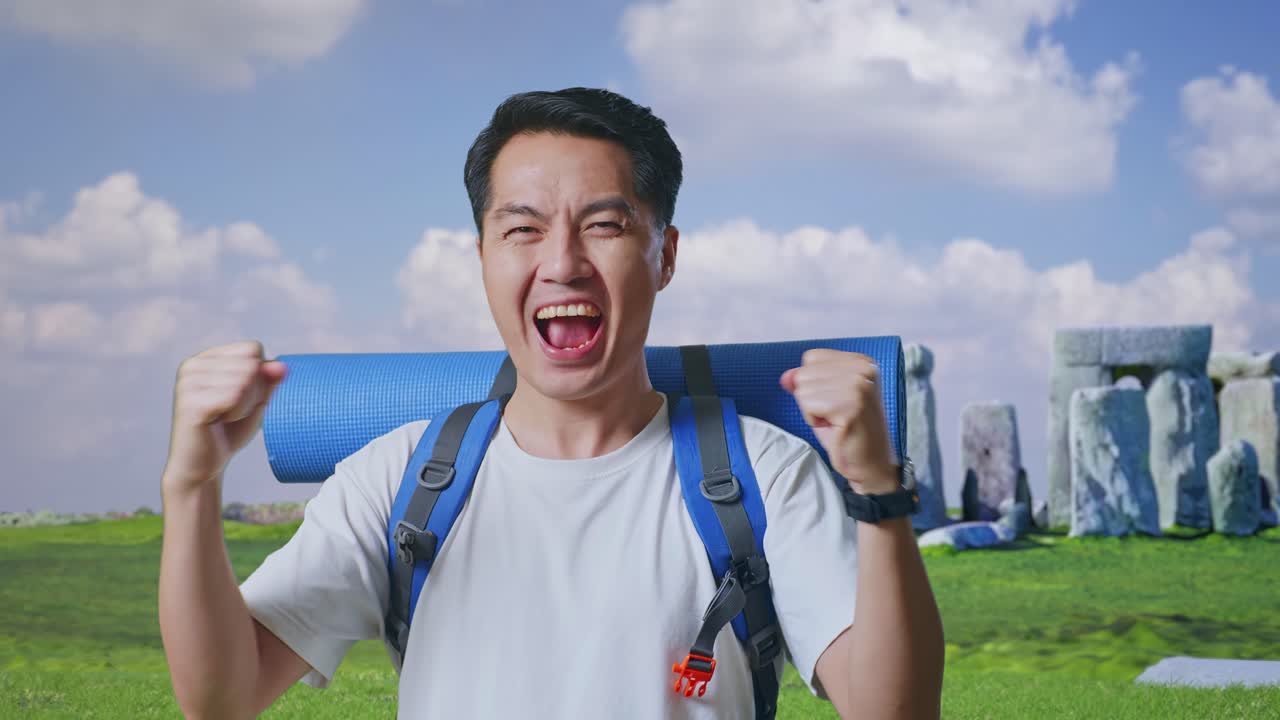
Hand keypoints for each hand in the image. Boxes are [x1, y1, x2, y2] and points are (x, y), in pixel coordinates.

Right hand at [163, 340, 288, 495]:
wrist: (203, 465)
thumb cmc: (229, 431)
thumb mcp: (257, 400)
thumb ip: (269, 379)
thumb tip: (281, 365)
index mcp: (206, 358)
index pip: (253, 349)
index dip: (259, 376)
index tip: (239, 396)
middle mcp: (193, 365)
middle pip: (252, 364)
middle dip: (253, 394)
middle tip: (231, 412)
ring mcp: (188, 382)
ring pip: (246, 380)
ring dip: (244, 406)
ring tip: (224, 417)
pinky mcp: (191, 402)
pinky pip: (235, 396)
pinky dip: (238, 412)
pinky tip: (220, 421)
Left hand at [780, 348, 898, 493]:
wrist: (870, 463)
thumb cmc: (848, 432)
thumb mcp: (825, 399)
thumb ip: (806, 382)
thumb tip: (786, 377)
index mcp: (862, 361)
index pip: (812, 358)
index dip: (815, 384)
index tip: (835, 402)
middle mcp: (864, 369)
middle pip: (805, 373)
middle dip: (812, 399)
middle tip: (835, 415)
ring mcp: (859, 386)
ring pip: (803, 389)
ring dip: (813, 411)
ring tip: (836, 422)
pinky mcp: (851, 405)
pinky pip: (808, 404)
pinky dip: (814, 420)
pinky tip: (835, 428)